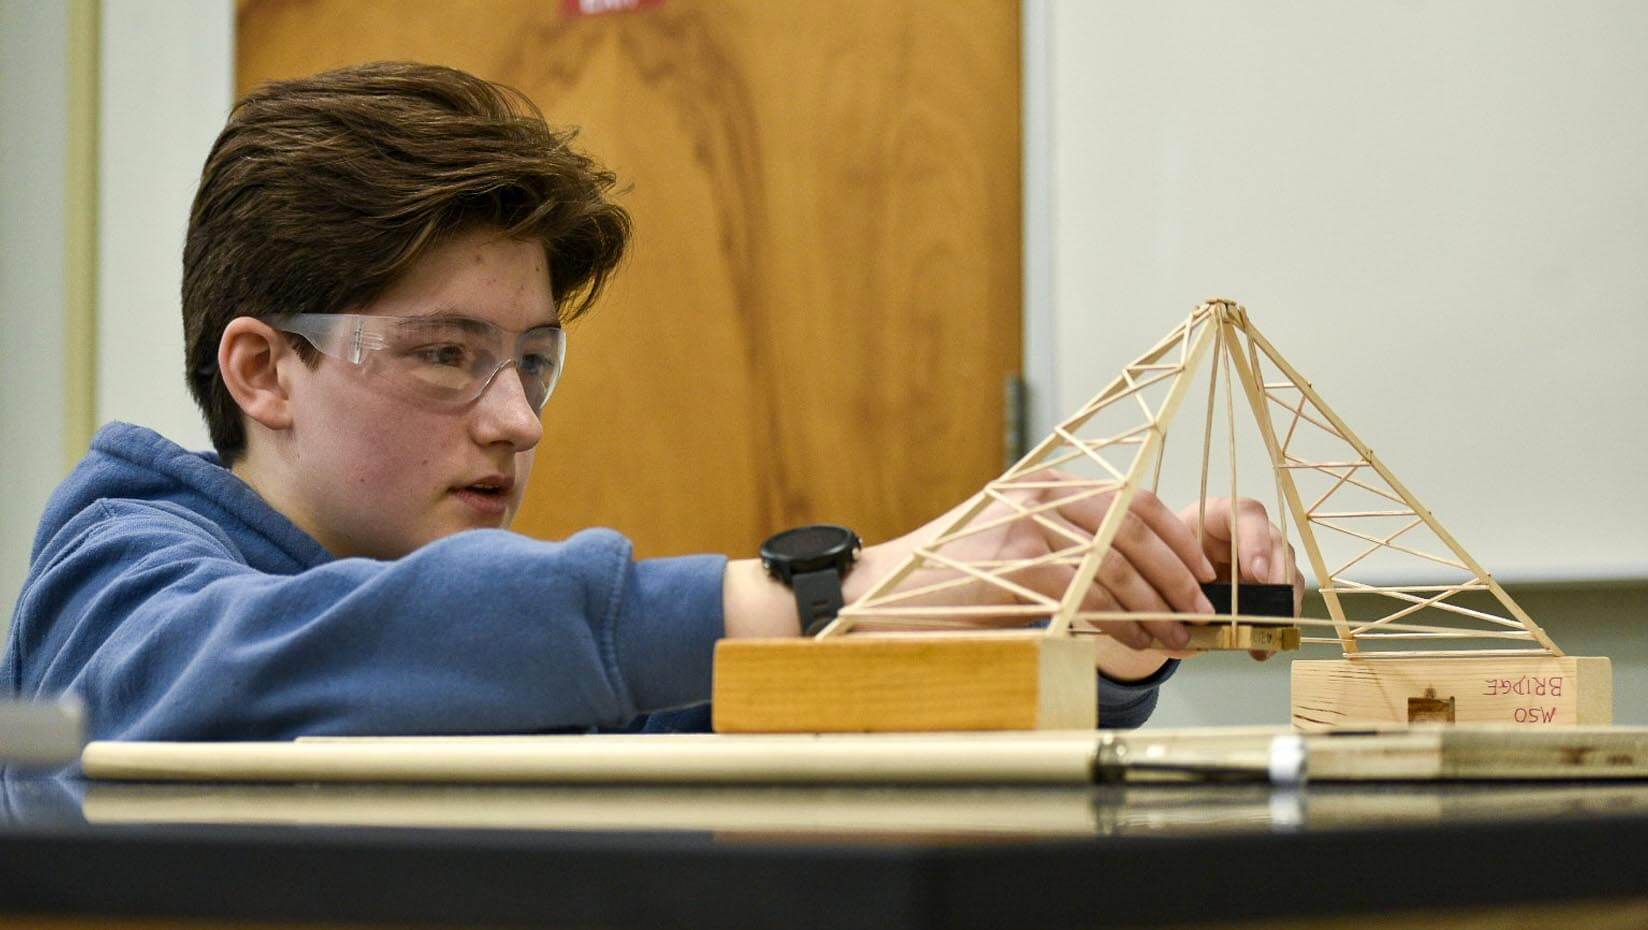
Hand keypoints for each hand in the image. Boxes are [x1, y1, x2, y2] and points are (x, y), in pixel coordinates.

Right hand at [844, 469, 1219, 678]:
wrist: (885, 591)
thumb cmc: (953, 582)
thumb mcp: (1019, 553)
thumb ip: (1071, 553)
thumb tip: (1136, 583)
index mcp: (1049, 485)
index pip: (1132, 501)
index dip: (1174, 539)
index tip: (1200, 574)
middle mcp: (1044, 493)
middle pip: (1136, 528)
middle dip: (1176, 575)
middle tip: (1200, 612)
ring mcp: (1031, 524)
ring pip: (1119, 564)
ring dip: (1156, 606)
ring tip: (1174, 638)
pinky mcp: (1020, 562)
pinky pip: (1090, 593)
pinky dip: (1121, 622)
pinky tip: (1136, 641)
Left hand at [1177, 497, 1305, 659]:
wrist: (1163, 577)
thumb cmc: (1164, 560)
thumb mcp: (1164, 561)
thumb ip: (1177, 575)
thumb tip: (1192, 606)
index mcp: (1218, 517)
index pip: (1246, 515)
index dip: (1256, 542)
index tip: (1255, 573)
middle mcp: (1248, 533)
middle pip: (1277, 545)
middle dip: (1276, 578)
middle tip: (1270, 608)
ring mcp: (1264, 558)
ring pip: (1286, 574)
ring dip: (1281, 608)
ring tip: (1266, 636)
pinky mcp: (1269, 584)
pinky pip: (1284, 602)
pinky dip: (1275, 626)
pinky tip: (1262, 647)